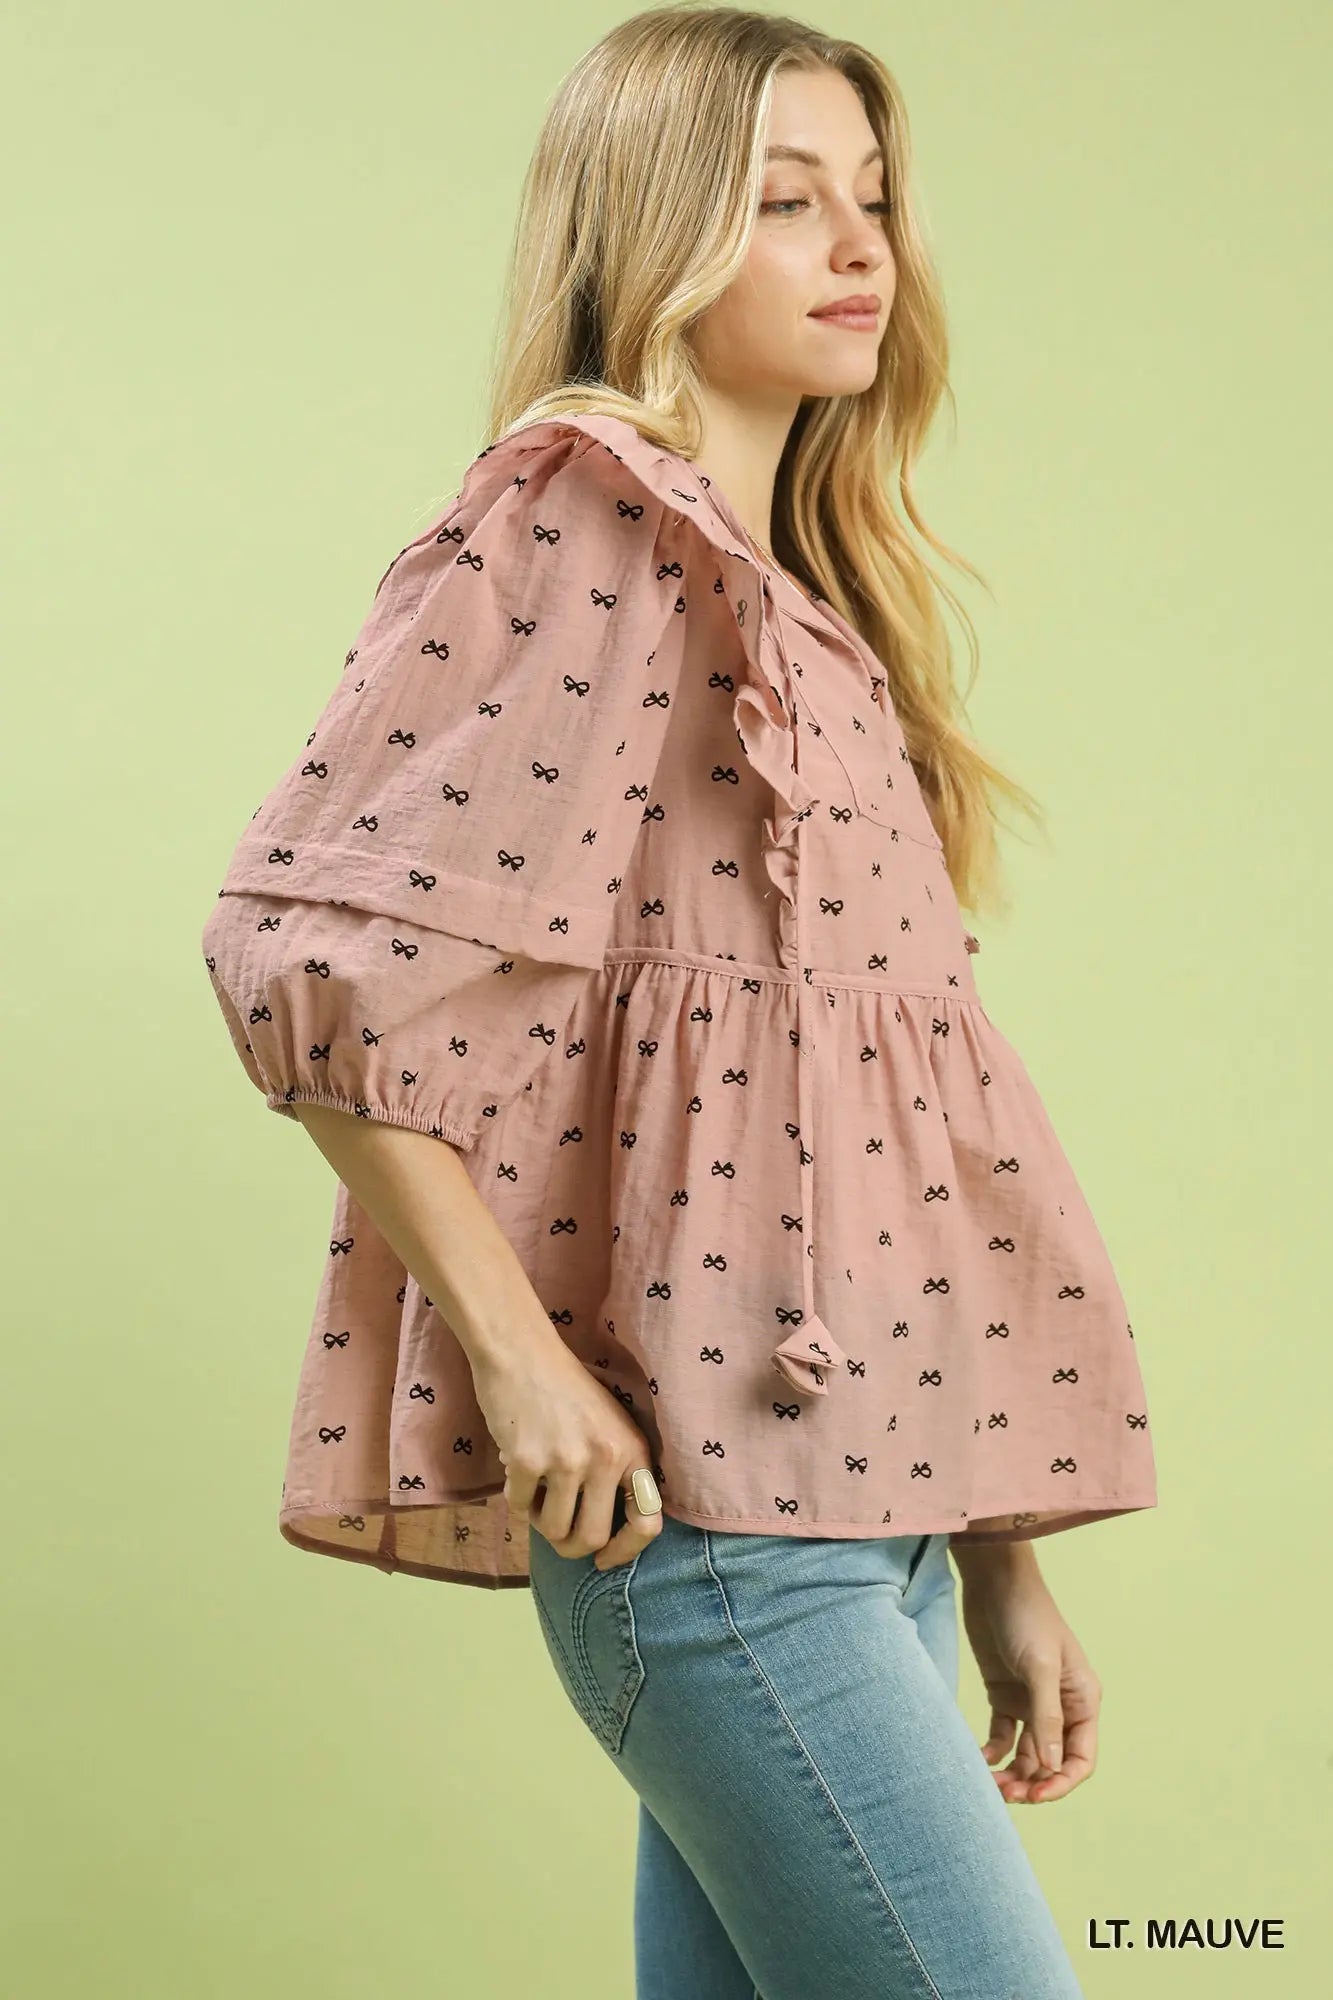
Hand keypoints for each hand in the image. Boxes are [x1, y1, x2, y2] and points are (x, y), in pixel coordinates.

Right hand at [469, 1336, 663, 1570]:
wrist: (521, 1351)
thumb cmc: (566, 1389)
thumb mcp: (609, 1424)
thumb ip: (615, 1471)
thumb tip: (604, 1538)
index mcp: (633, 1448)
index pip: (647, 1522)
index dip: (625, 1551)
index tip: (603, 1560)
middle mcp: (606, 1457)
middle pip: (592, 1538)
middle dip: (570, 1546)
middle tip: (557, 1533)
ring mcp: (567, 1460)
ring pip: (553, 1530)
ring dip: (539, 1520)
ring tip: (536, 1488)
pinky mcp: (528, 1460)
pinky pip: (519, 1507)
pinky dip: (515, 1496)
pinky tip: (516, 1465)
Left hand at [954, 1548, 1101, 1804]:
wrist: (993, 1581)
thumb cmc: (1026, 1616)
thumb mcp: (1040, 1666)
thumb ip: (1046, 1716)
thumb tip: (1050, 1766)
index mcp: (1082, 1700)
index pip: (1080, 1758)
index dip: (1061, 1782)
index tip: (1035, 1795)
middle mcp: (1060, 1706)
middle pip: (1052, 1762)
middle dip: (1032, 1783)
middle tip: (1005, 1793)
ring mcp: (1031, 1703)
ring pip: (1026, 1755)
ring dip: (1011, 1774)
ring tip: (990, 1785)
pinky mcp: (1004, 1696)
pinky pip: (1002, 1738)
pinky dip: (992, 1754)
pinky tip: (977, 1761)